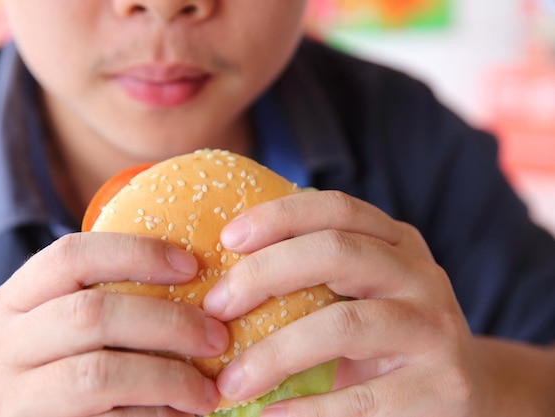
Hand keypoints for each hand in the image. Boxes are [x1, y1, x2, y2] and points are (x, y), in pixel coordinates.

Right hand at [0, 232, 228, 416]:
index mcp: (10, 304)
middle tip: (216, 337)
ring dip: (168, 379)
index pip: (70, 256)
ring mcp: (9, 398)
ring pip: (100, 374)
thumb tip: (186, 282)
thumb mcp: (48, 336)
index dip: (137, 254)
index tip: (190, 265)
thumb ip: (94, 309)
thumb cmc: (43, 383)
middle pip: (92, 314)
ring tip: (206, 392)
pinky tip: (178, 416)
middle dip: (168, 322)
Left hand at [203, 190, 480, 415]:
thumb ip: (314, 275)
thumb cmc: (385, 337)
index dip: (279, 216)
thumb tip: (222, 279)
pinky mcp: (441, 385)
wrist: (461, 390)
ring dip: (275, 353)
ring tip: (230, 382)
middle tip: (214, 307)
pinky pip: (361, 396)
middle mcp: (421, 274)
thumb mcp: (360, 292)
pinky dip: (308, 409)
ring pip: (345, 324)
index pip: (336, 209)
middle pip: (338, 252)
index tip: (226, 238)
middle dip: (265, 274)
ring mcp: (435, 328)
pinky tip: (270, 414)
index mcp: (396, 242)